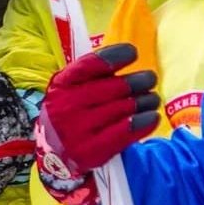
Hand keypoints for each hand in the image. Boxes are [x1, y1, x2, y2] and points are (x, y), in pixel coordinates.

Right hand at [36, 44, 158, 177]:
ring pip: (123, 109)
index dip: (115, 55)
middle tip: (150, 79)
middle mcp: (69, 105)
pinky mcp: (92, 150)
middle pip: (114, 87)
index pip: (91, 65)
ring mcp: (80, 129)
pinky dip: (143, 123)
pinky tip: (152, 117)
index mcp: (62, 84)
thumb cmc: (66, 111)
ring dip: (145, 101)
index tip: (133, 53)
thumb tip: (125, 55)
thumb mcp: (66, 89)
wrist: (50, 152)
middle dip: (138, 81)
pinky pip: (124, 134)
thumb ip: (89, 74)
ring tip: (152, 99)